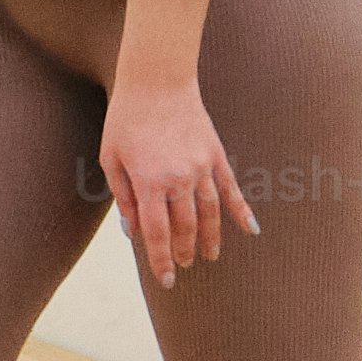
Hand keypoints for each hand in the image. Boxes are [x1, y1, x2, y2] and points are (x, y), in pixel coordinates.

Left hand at [94, 78, 260, 283]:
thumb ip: (124, 198)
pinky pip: (231, 188)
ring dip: (210, 238)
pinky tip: (250, 229)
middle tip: (183, 266)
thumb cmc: (126, 120)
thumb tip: (133, 233)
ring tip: (209, 256)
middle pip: (186, 227)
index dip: (161, 260)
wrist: (156, 80)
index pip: (157, 234)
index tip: (166, 280)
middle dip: (184, 251)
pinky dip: (241, 210)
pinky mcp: (215, 154)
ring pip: (210, 213)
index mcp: (149, 182)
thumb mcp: (111, 159)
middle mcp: (180, 178)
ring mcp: (202, 167)